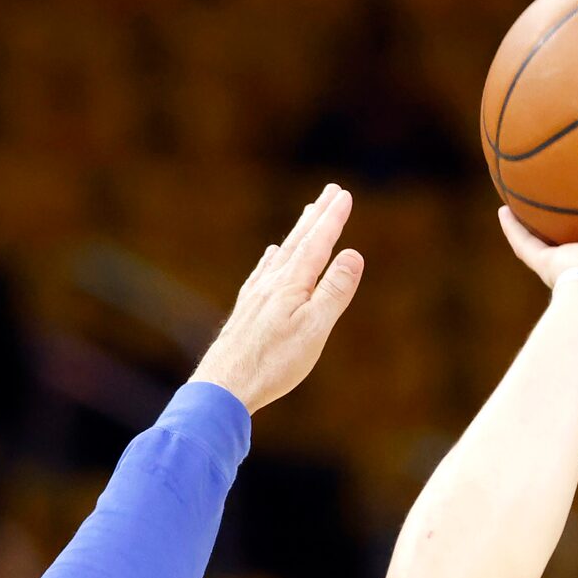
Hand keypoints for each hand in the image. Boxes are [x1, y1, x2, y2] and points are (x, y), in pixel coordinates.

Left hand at [191, 183, 365, 411]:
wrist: (225, 385)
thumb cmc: (273, 363)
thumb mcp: (314, 329)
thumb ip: (334, 291)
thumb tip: (353, 254)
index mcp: (292, 285)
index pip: (317, 244)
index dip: (332, 220)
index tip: (344, 195)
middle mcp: (272, 283)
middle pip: (298, 242)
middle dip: (317, 216)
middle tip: (330, 191)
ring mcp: (256, 295)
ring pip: (281, 254)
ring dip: (297, 233)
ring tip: (307, 215)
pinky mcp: (246, 311)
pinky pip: (262, 272)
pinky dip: (271, 258)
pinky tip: (271, 255)